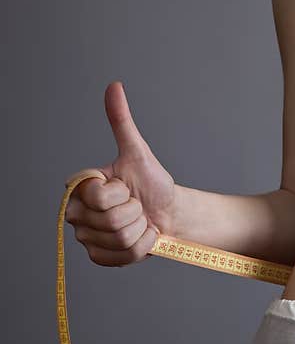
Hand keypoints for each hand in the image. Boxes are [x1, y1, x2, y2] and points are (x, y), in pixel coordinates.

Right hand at [64, 81, 175, 265]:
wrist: (168, 212)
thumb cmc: (151, 183)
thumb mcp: (138, 152)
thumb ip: (121, 121)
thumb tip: (114, 86)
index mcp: (80, 188)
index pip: (98, 197)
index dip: (121, 193)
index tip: (126, 187)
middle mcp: (77, 214)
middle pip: (110, 220)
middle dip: (135, 212)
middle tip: (137, 206)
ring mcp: (87, 238)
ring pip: (119, 238)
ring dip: (140, 229)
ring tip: (140, 220)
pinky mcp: (100, 257)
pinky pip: (124, 256)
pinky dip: (142, 247)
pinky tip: (142, 236)